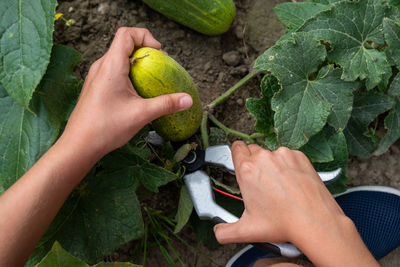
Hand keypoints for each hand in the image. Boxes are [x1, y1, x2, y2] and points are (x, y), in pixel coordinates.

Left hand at [61, 27, 192, 158]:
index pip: (126, 33)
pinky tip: (136, 93)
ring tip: (150, 81)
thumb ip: (166, 104)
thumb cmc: (106, 127)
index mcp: (111, 66)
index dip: (145, 36)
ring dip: (137, 63)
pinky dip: (129, 74)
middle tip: (159, 68)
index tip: (159, 54)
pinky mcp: (96, 87)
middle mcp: (101, 66)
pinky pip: (114, 71)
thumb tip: (188, 99)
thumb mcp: (141, 114)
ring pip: (119, 58)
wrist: (79, 145)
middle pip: (124, 44)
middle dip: (145, 51)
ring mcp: (96, 76)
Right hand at [214, 141, 377, 266]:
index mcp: (247, 170)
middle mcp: (264, 159)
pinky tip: (291, 182)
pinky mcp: (299, 157)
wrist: (315, 221)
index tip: (240, 161)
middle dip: (253, 162)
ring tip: (278, 185)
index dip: (237, 154)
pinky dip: (288, 165)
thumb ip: (225, 231)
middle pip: (253, 150)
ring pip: (271, 153)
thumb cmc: (284, 223)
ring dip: (272, 164)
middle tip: (259, 181)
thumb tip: (219, 232)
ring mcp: (283, 156)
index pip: (235, 147)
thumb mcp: (247, 231)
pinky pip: (288, 155)